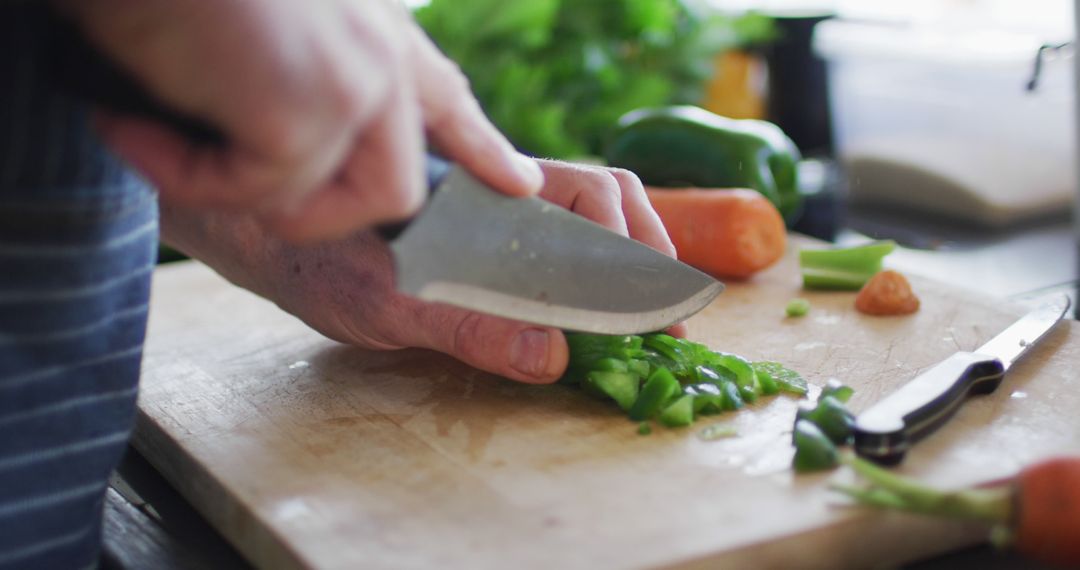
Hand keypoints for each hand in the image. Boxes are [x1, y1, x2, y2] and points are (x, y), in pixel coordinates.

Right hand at [59, 0, 542, 240]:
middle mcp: (379, 53)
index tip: (520, 184)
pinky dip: (188, 178)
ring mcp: (357, 82)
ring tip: (160, 129)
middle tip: (233, 184)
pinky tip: (139, 128)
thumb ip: (300, 74)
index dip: (481, 146)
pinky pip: (263, 196)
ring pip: (315, 202)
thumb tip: (277, 127)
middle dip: (315, 214)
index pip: (443, 97)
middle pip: (391, 187)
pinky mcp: (318, 108)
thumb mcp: (259, 30)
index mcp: (372, 29)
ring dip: (226, 186)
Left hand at [163, 161, 681, 383]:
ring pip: (587, 214)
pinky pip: (557, 242)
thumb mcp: (388, 301)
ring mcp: (496, 213)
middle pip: (603, 195)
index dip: (630, 250)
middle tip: (668, 318)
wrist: (273, 240)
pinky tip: (596, 314)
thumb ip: (465, 324)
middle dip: (646, 250)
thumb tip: (552, 355)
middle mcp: (499, 192)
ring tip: (647, 315)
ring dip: (626, 258)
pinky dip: (593, 273)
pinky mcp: (488, 242)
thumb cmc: (321, 262)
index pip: (587, 197)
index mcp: (485, 192)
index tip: (650, 309)